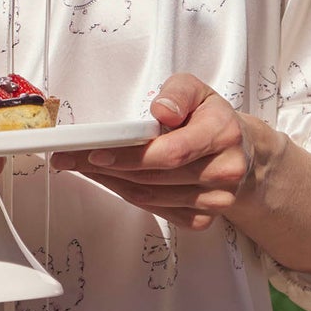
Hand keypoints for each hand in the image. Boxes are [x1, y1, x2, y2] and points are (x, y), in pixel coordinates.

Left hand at [50, 74, 271, 230]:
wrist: (241, 153)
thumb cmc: (209, 118)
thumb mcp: (197, 90)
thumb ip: (178, 92)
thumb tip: (161, 110)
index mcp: (224, 134)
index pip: (170, 152)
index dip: (130, 155)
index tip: (94, 153)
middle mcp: (225, 171)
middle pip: (155, 177)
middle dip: (106, 168)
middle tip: (70, 158)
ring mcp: (216, 201)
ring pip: (150, 196)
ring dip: (110, 182)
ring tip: (83, 166)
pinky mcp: (203, 219)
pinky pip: (156, 211)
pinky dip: (128, 195)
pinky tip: (110, 180)